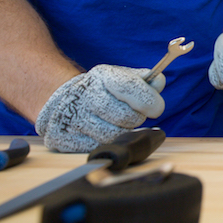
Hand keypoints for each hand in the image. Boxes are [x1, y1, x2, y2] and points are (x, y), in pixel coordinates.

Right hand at [34, 64, 165, 152]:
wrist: (65, 101)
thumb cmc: (103, 90)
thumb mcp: (122, 77)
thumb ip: (145, 79)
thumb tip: (158, 82)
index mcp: (101, 75)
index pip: (130, 87)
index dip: (149, 100)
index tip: (156, 109)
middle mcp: (84, 94)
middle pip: (126, 116)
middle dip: (136, 118)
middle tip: (132, 115)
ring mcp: (71, 117)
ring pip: (113, 136)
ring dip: (122, 133)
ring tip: (117, 123)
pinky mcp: (63, 138)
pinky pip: (98, 148)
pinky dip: (106, 143)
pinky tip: (101, 132)